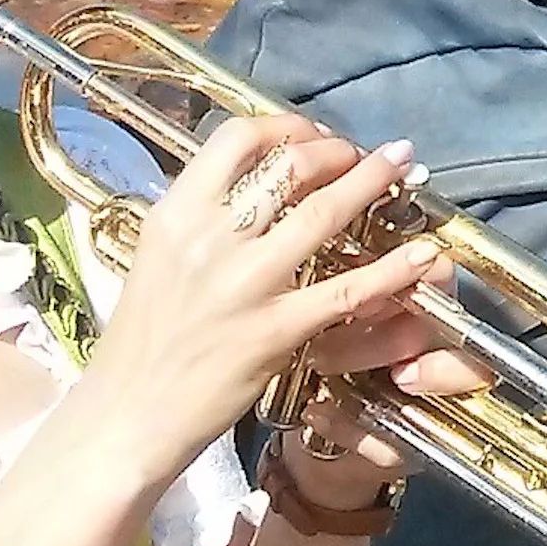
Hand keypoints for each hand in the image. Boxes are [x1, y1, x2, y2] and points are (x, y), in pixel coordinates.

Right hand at [73, 116, 450, 493]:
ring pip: (323, 213)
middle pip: (289, 165)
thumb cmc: (142, 344)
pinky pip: (346, 290)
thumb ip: (201, 220)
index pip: (236, 138)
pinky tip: (421, 252)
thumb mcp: (157, 260)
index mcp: (175, 216)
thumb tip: (251, 182)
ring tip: (404, 165)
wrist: (125, 418)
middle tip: (365, 153)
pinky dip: (391, 268)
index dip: (287, 126)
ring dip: (373, 182)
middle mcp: (207, 240)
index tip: (313, 134)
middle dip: (338, 149)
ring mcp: (244, 285)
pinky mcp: (273, 331)